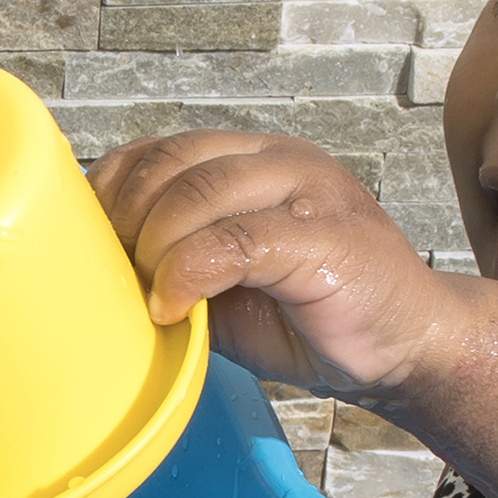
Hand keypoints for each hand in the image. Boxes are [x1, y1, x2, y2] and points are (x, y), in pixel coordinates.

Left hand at [90, 132, 444, 396]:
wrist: (407, 348)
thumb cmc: (313, 318)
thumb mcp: (224, 284)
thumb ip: (172, 258)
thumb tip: (96, 269)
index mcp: (252, 158)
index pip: (156, 149)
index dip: (110, 193)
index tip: (91, 248)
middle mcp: (280, 159)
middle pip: (168, 163)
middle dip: (124, 222)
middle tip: (119, 278)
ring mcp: (309, 191)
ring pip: (196, 193)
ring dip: (153, 249)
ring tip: (151, 296)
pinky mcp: (326, 237)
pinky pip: (235, 241)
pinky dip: (187, 274)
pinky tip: (175, 307)